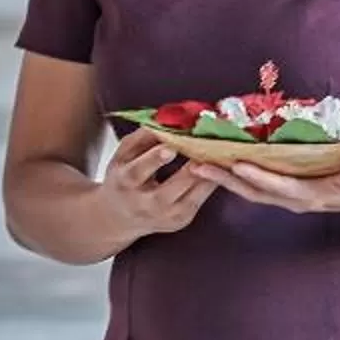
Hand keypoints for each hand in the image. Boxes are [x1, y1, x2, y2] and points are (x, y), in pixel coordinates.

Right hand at [97, 136, 217, 246]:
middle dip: (189, 170)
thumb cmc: (122, 179)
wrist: (120, 218)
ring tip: (219, 155)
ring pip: (192, 195)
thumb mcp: (122, 156)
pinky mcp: (183, 220)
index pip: (138, 171)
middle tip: (205, 150)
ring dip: (207, 174)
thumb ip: (141, 137)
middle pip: (170, 189)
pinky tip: (220, 167)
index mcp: (125, 182)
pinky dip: (212, 181)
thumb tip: (164, 120)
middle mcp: (145, 204)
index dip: (155, 159)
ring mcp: (166, 216)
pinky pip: (201, 198)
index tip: (171, 147)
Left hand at [194, 151, 339, 215]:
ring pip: (248, 188)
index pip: (280, 186)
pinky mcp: (282, 186)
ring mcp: (286, 194)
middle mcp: (294, 198)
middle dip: (225, 180)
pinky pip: (253, 181)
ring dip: (222, 177)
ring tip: (195, 162)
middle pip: (253, 191)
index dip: (259, 177)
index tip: (237, 165)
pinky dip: (232, 172)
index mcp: (313, 194)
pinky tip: (216, 159)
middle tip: (197, 165)